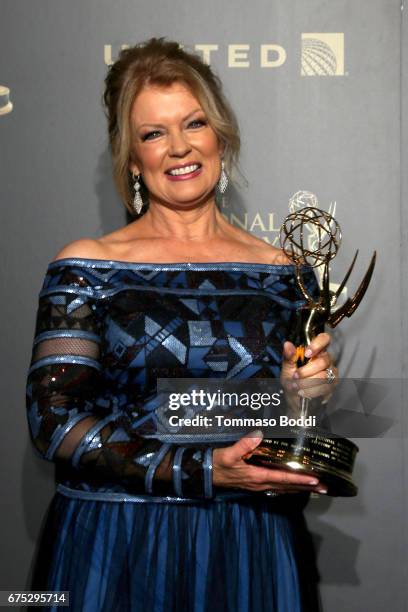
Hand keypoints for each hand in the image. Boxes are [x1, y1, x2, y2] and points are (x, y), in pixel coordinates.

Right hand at [212, 433, 327, 494]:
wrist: (206, 474)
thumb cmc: (218, 463)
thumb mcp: (229, 453)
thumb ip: (243, 445)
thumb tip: (258, 435)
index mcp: (257, 476)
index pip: (283, 478)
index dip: (300, 479)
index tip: (315, 480)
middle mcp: (260, 484)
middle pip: (288, 487)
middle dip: (306, 487)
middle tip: (324, 487)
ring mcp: (258, 486)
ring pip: (283, 489)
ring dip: (299, 488)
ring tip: (314, 487)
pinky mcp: (255, 485)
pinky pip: (276, 488)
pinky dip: (288, 487)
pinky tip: (293, 486)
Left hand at [281, 332, 337, 400]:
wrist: (296, 399)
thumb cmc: (293, 381)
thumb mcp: (287, 369)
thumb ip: (288, 357)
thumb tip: (287, 344)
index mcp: (315, 351)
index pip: (324, 339)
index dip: (318, 344)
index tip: (307, 353)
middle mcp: (326, 359)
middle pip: (323, 361)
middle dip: (306, 371)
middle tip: (295, 376)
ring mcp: (331, 372)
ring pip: (324, 376)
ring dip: (307, 383)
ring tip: (297, 386)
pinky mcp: (333, 384)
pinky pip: (325, 387)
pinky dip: (311, 391)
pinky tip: (304, 392)